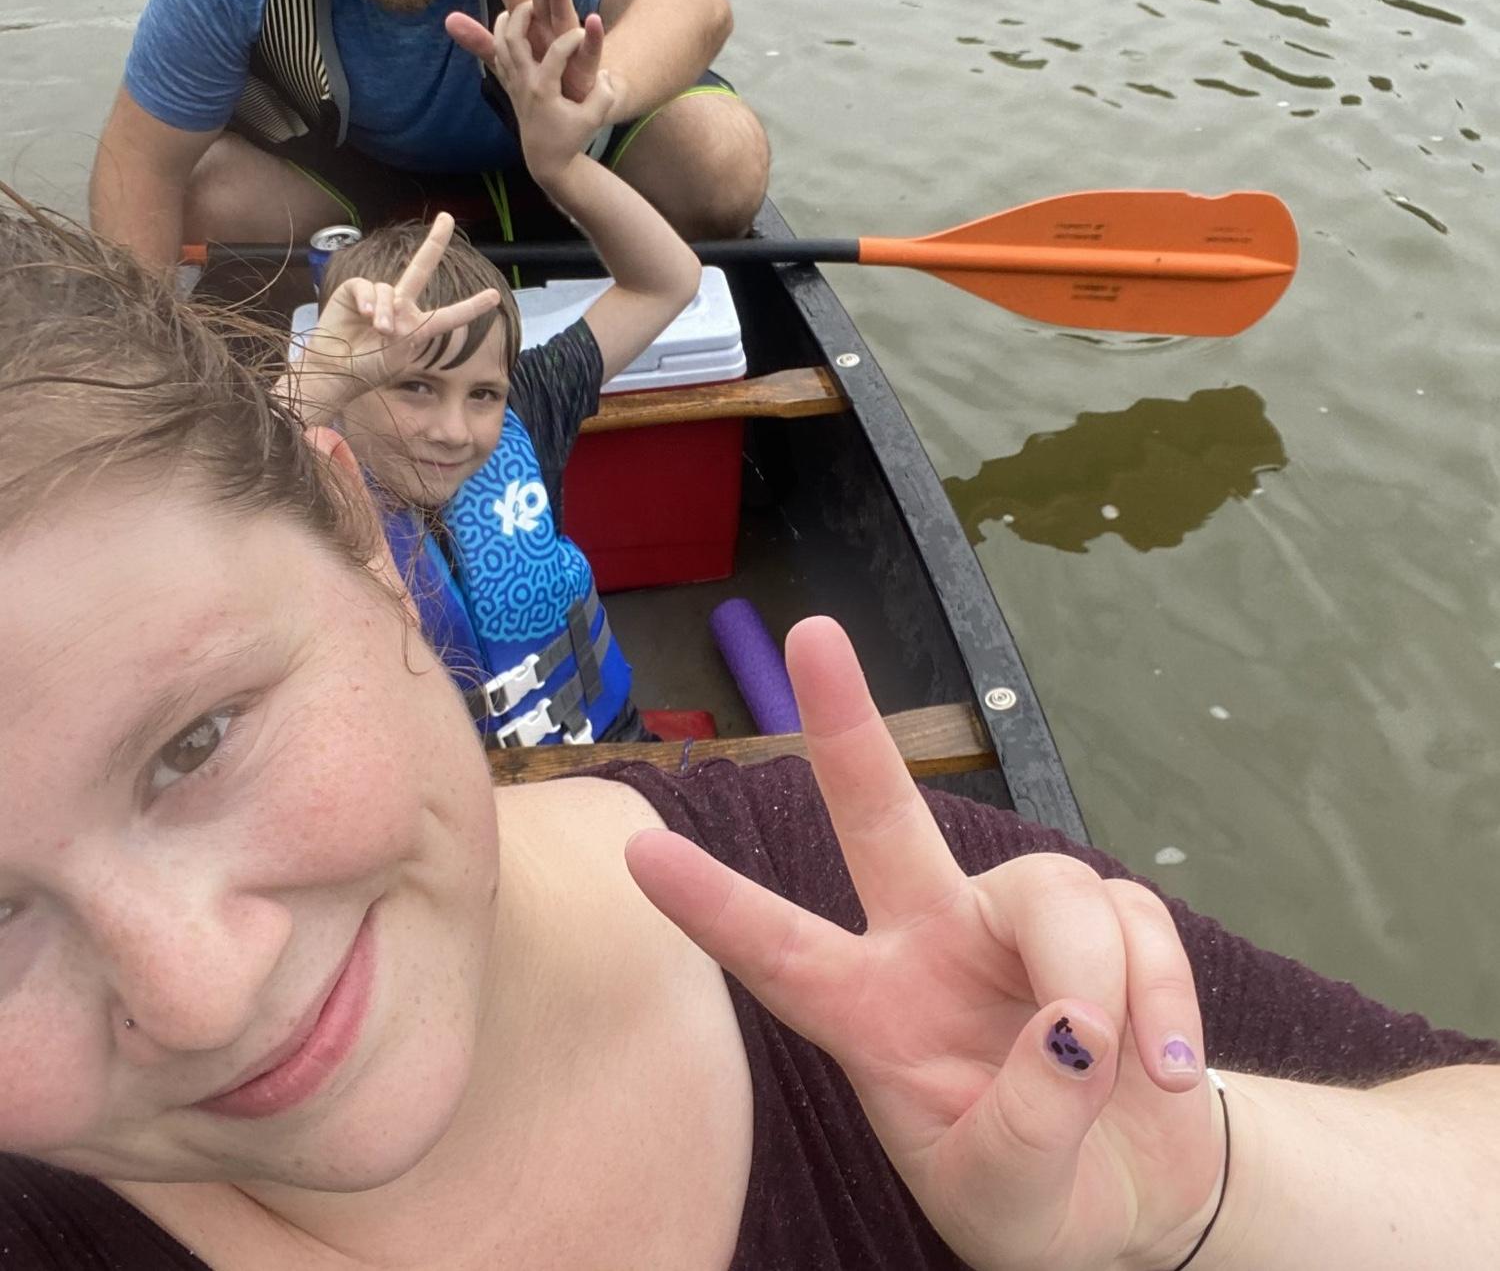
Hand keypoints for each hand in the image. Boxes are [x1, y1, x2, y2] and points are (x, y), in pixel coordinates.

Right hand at [297, 214, 499, 391]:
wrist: (336, 371)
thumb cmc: (368, 368)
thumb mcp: (400, 353)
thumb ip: (405, 327)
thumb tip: (390, 306)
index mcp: (417, 326)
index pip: (449, 314)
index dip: (471, 306)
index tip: (495, 296)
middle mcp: (399, 306)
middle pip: (420, 267)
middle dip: (435, 242)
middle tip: (447, 218)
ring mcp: (377, 298)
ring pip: (389, 290)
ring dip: (385, 311)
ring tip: (379, 331)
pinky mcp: (352, 291)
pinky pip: (367, 286)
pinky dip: (367, 299)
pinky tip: (363, 314)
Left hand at [446, 0, 606, 106]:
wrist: (570, 110)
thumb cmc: (541, 77)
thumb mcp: (506, 60)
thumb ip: (482, 41)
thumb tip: (449, 19)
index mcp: (531, 24)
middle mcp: (550, 27)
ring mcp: (570, 45)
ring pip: (564, 14)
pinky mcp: (586, 68)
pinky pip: (590, 52)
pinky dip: (593, 38)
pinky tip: (593, 21)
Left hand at [483, 0, 617, 186]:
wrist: (547, 160)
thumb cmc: (571, 138)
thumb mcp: (593, 120)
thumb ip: (604, 95)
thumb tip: (606, 73)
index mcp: (544, 90)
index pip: (556, 53)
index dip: (574, 39)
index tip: (587, 33)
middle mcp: (524, 83)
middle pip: (513, 38)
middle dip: (524, 14)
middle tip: (539, 2)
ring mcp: (513, 84)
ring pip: (499, 42)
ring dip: (508, 20)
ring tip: (522, 7)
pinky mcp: (510, 86)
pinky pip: (498, 53)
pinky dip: (502, 35)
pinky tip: (513, 25)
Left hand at [625, 617, 1224, 1270]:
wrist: (1138, 1194)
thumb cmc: (1035, 1198)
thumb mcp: (1004, 1201)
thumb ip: (1025, 1133)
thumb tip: (1076, 1028)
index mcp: (871, 1014)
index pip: (780, 954)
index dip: (714, 906)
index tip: (639, 851)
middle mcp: (930, 941)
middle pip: (881, 815)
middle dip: (846, 726)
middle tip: (812, 635)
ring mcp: (1015, 923)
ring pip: (1052, 891)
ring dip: (1098, 981)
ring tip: (1128, 1072)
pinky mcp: (1108, 921)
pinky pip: (1139, 919)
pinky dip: (1167, 996)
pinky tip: (1171, 1070)